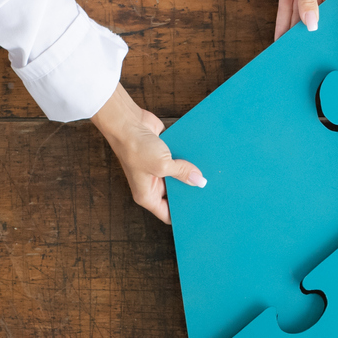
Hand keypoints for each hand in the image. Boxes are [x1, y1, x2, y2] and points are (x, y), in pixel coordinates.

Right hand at [90, 84, 203, 224]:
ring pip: (180, 176)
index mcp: (147, 195)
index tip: (200, 214)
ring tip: (210, 178)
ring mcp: (158, 169)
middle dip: (190, 193)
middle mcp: (152, 184)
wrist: (126, 121)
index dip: (182, 216)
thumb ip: (182, 173)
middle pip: (177, 195)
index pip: (167, 214)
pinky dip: (189, 159)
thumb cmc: (135, 147)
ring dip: (191, 174)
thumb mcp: (162, 165)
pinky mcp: (164, 155)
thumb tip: (200, 181)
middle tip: (210, 195)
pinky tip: (204, 160)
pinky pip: (180, 161)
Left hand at [257, 0, 337, 39]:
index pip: (332, 2)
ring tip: (291, 44)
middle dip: (308, 25)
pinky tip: (281, 34)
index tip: (320, 37)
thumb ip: (308, 2)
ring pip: (299, 10)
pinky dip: (283, 19)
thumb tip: (312, 24)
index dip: (325, 19)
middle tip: (305, 45)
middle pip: (315, 8)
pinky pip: (287, 6)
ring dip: (294, 26)